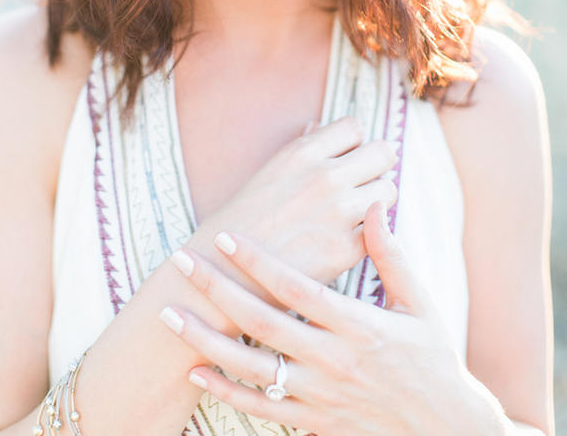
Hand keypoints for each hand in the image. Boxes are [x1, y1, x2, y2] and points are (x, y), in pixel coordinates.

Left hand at [163, 202, 477, 435]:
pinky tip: (196, 369)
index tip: (227, 236)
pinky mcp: (313, 423)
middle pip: (263, 324)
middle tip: (183, 262)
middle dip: (218, 290)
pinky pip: (260, 408)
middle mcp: (334, 361)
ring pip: (251, 369)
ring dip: (206, 341)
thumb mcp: (419, 304)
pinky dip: (225, 390)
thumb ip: (391, 255)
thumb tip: (375, 204)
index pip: (297, 289)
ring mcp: (320, 396)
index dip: (259, 262)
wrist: (445, 430)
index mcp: (359, 327)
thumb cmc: (434, 359)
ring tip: (172, 314)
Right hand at [188, 117, 397, 289]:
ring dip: (377, 199)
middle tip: (363, 182)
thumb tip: (319, 126)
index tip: (347, 159)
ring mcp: (338, 212)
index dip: (354, 143)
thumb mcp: (271, 170)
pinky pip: (381, 229)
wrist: (224, 271)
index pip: (354, 127)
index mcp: (303, 152)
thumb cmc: (246, 218)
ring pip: (389, 189)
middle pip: (383, 153)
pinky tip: (352, 237)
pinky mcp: (346, 249)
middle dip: (376, 165)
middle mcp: (325, 176)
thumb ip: (303, 147)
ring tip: (358, 211)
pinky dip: (371, 233)